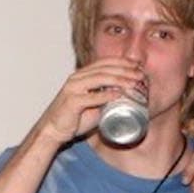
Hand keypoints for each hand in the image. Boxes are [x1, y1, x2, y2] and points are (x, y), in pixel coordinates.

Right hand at [30, 58, 147, 146]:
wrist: (53, 130)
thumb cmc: (73, 118)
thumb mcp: (92, 104)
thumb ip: (105, 97)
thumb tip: (126, 97)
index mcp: (82, 75)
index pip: (105, 62)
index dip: (123, 62)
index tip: (138, 66)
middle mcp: (77, 78)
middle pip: (105, 68)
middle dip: (125, 70)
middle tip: (140, 75)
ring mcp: (73, 88)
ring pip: (99, 78)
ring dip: (119, 80)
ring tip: (133, 84)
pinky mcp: (71, 102)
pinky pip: (91, 97)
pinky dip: (106, 95)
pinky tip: (118, 95)